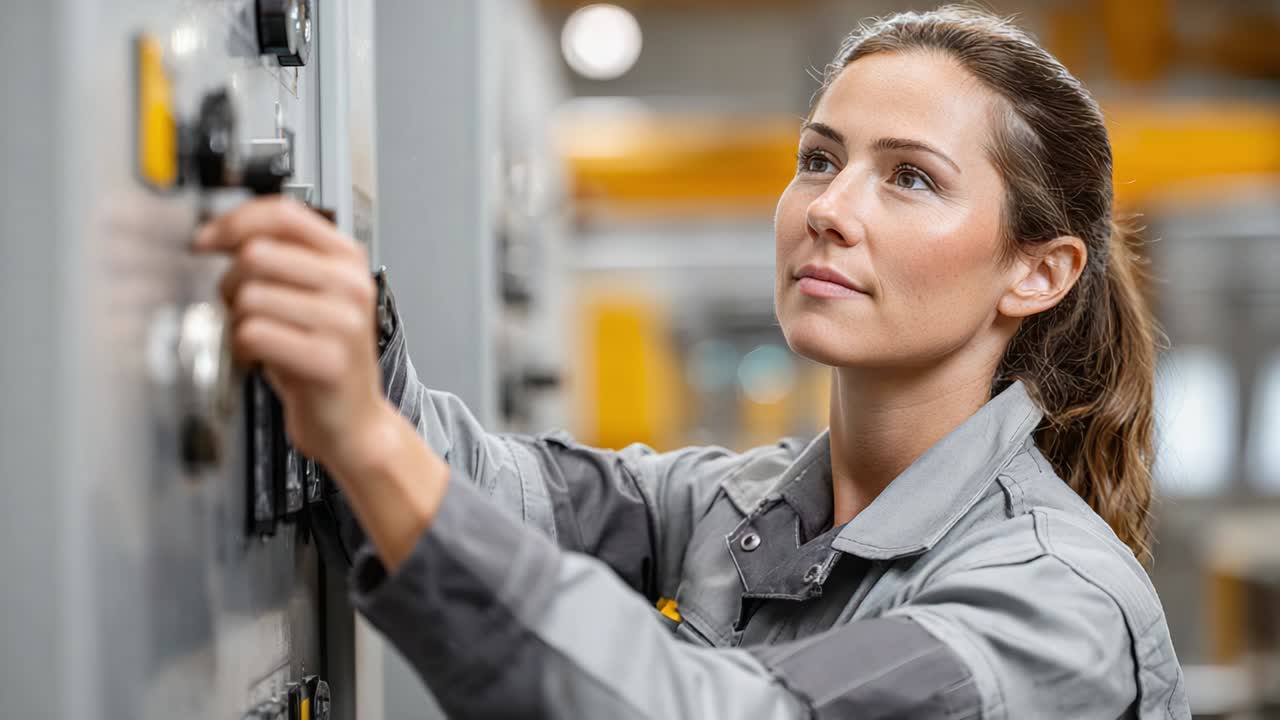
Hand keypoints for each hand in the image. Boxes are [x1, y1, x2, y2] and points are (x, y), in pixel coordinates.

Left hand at [193, 196, 391, 472]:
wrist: (354, 422)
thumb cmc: (322, 360)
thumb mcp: (312, 297)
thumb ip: (281, 259)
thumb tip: (222, 233)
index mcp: (348, 260)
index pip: (283, 214)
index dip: (234, 222)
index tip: (207, 240)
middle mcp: (351, 285)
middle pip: (257, 254)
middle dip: (231, 283)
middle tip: (240, 309)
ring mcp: (343, 322)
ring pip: (249, 296)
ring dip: (236, 321)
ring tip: (256, 338)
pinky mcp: (327, 359)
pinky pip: (253, 334)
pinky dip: (241, 348)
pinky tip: (258, 358)